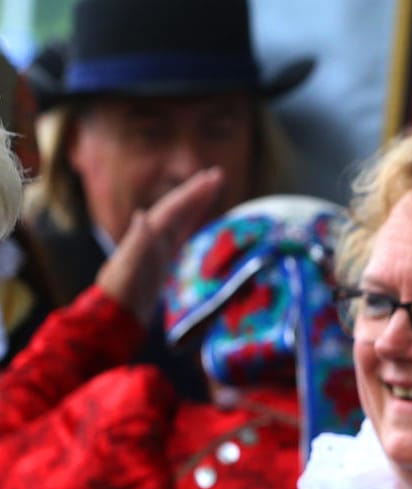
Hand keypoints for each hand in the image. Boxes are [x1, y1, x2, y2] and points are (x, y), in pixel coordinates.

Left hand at [94, 167, 225, 322]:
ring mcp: (158, 247)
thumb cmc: (123, 290)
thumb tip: (143, 215)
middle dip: (198, 191)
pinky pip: (181, 234)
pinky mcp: (162, 259)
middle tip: (218, 176)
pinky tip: (198, 220)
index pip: (175, 206)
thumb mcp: (129, 266)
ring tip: (212, 190)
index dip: (193, 191)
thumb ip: (137, 241)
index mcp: (149, 233)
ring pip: (181, 218)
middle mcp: (153, 235)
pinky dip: (191, 223)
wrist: (117, 312)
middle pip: (179, 208)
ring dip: (196, 203)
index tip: (211, 177)